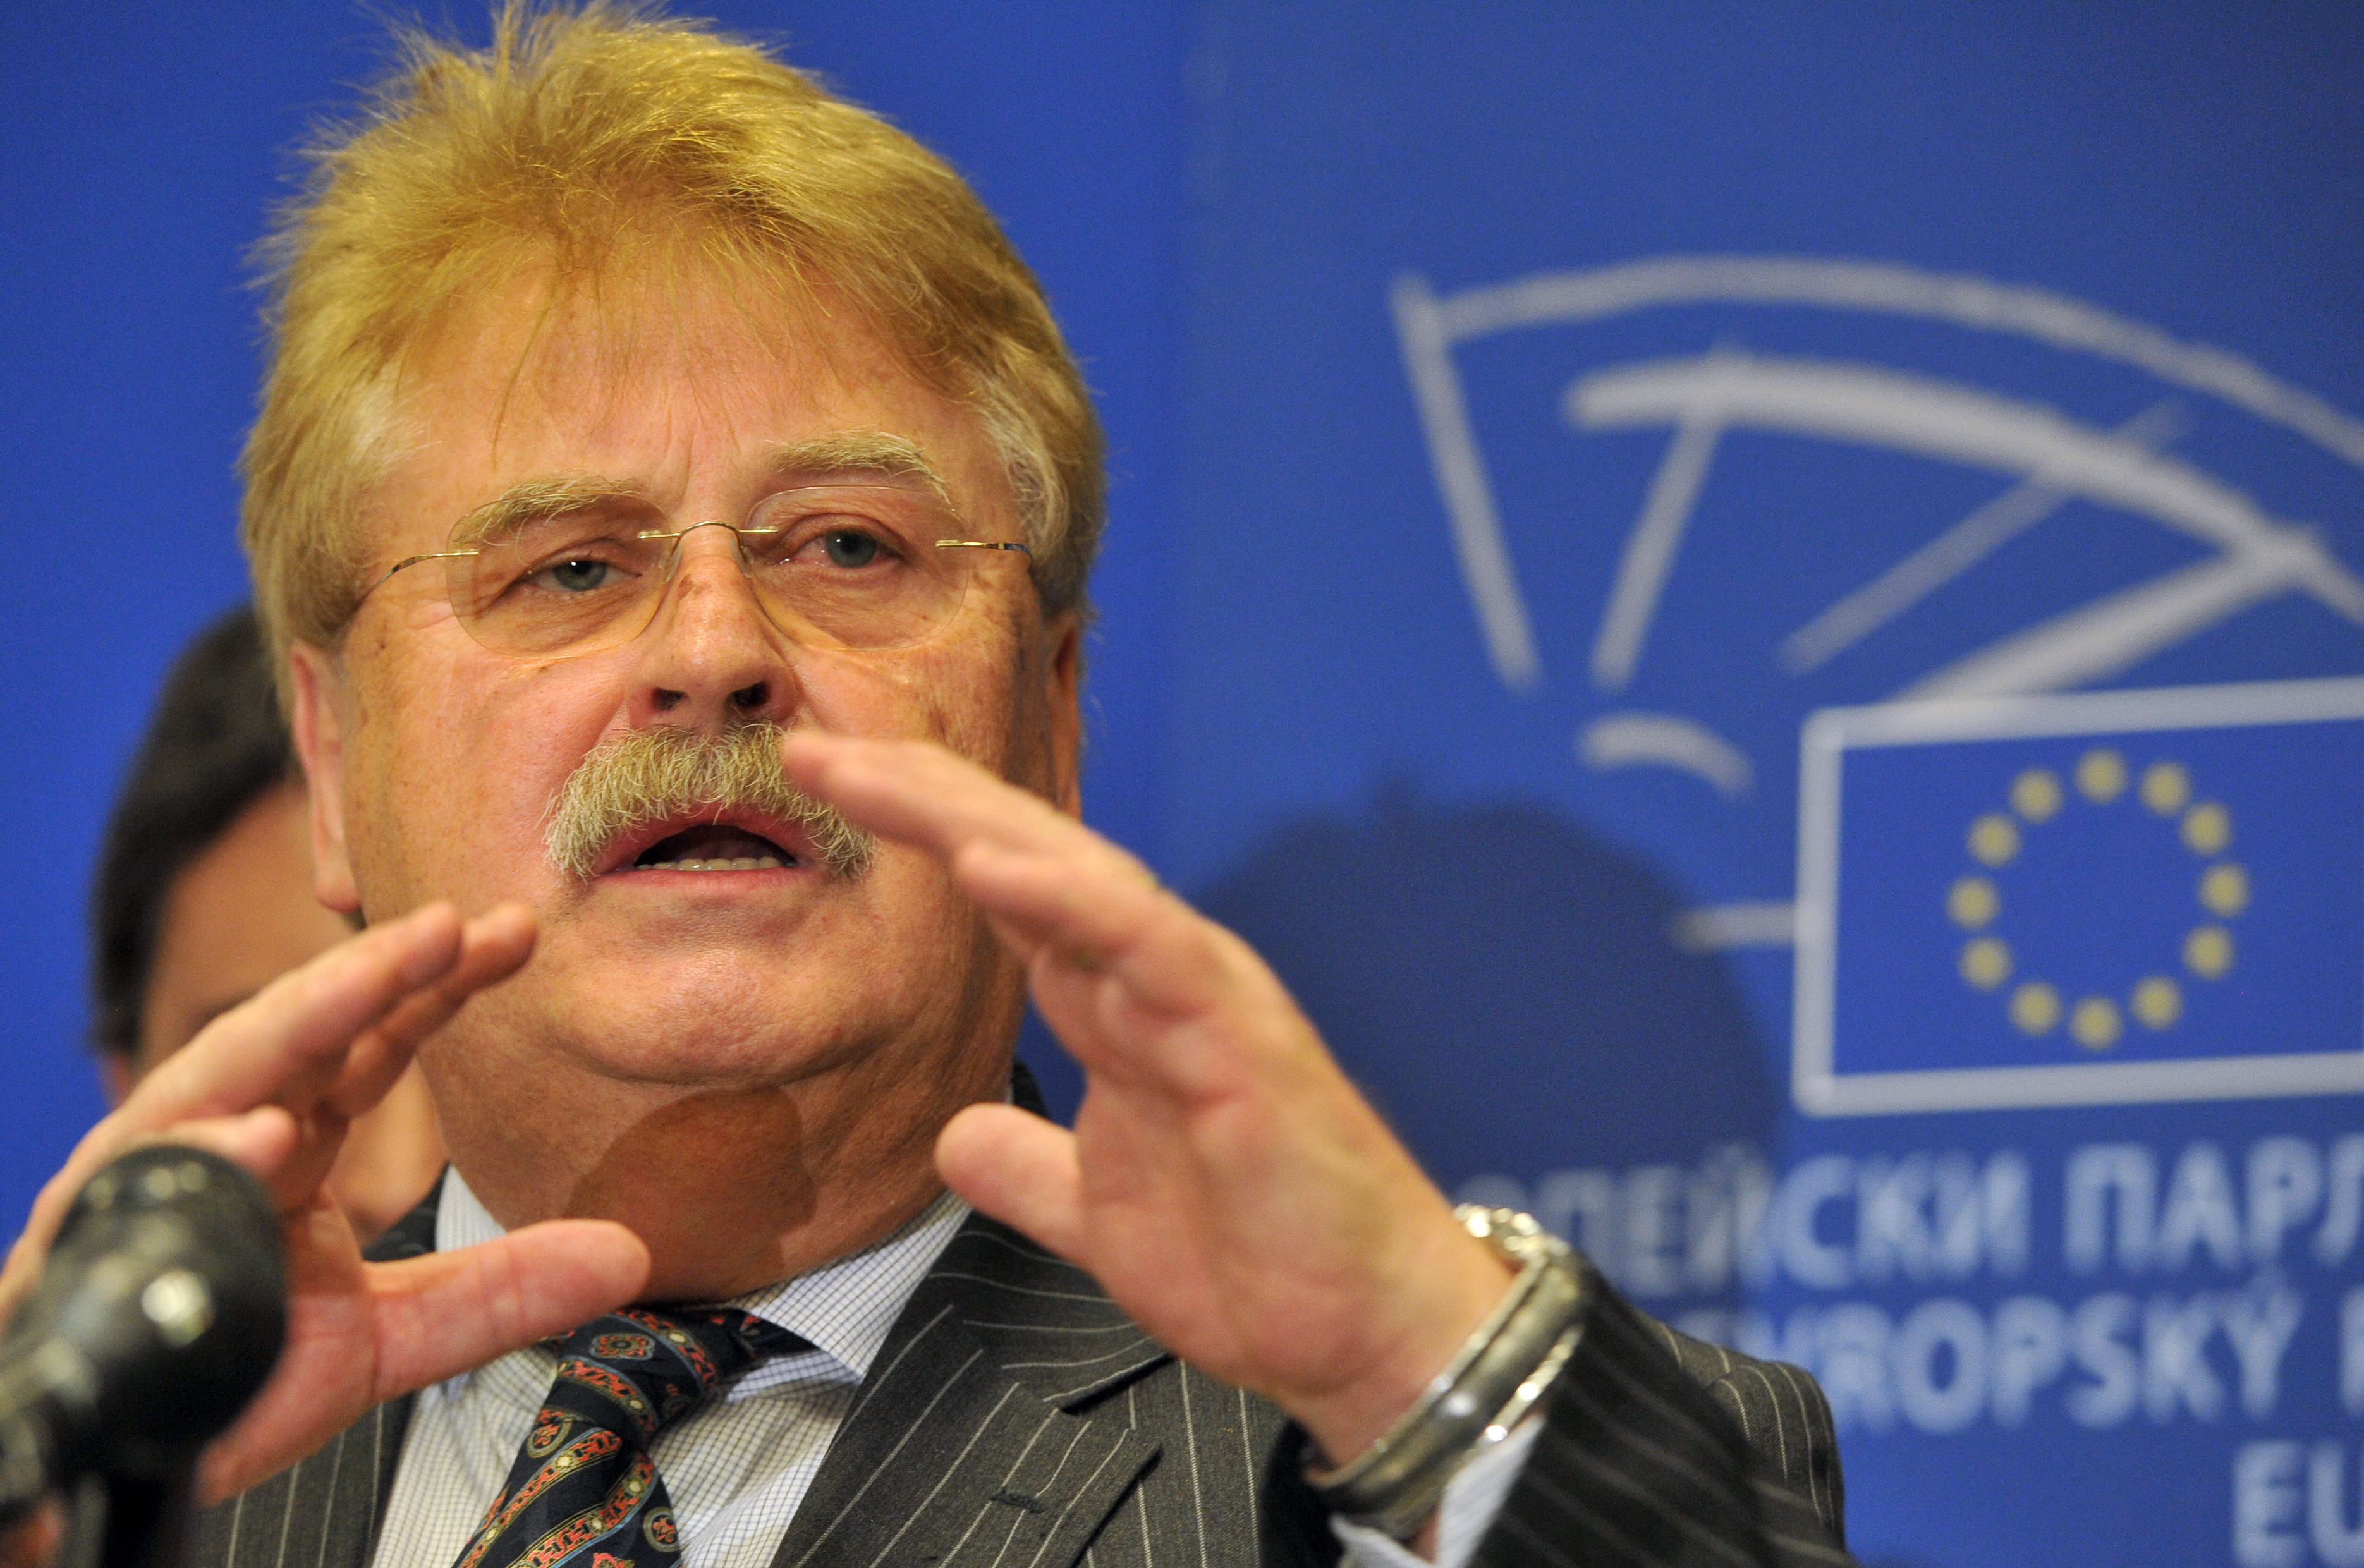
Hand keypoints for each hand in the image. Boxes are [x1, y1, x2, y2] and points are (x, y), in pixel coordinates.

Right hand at [0, 904, 648, 1503]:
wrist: (134, 1454)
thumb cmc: (238, 1375)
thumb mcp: (389, 1337)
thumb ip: (500, 1293)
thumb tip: (631, 1255)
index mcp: (292, 1140)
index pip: (372, 1042)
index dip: (439, 987)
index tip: (516, 936)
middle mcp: (226, 1134)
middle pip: (306, 1031)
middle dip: (378, 971)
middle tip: (456, 922)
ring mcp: (156, 1171)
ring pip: (227, 1071)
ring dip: (304, 1017)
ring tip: (380, 973)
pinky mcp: (94, 1229)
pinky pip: (148, 1176)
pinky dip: (208, 1151)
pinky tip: (263, 1138)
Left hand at [781, 734, 1511, 1463]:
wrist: (1362, 1336)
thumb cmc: (1260, 1260)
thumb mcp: (1099, 1215)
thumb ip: (1030, 1169)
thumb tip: (958, 1138)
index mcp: (1121, 1008)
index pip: (1011, 894)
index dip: (921, 834)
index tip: (823, 789)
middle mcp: (1159, 981)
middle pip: (1031, 859)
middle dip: (925, 799)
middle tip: (816, 751)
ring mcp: (1202, 1002)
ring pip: (1087, 882)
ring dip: (982, 827)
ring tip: (886, 784)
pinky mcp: (1241, 1043)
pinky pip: (1151, 951)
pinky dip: (1077, 904)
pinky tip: (997, 870)